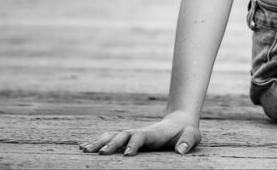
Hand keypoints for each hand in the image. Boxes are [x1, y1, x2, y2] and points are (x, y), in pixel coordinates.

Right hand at [78, 110, 200, 155]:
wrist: (180, 122)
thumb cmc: (186, 132)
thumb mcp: (192, 136)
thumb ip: (188, 142)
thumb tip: (181, 151)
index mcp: (154, 133)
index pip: (141, 137)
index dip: (134, 144)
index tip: (127, 154)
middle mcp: (140, 132)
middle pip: (122, 135)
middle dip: (111, 144)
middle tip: (100, 154)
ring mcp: (133, 134)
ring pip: (113, 136)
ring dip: (99, 142)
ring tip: (84, 149)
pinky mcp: (128, 138)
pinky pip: (110, 139)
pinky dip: (97, 141)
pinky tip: (83, 147)